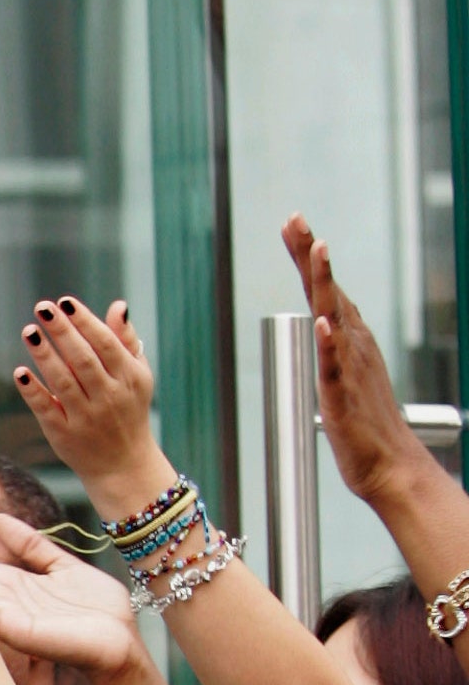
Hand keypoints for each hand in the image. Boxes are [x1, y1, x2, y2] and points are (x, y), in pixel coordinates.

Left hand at [14, 296, 176, 516]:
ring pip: (63, 382)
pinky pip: (46, 409)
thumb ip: (125, 340)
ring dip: (44, 356)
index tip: (65, 302)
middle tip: (43, 308)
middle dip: (63, 332)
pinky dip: (33, 390)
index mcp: (129, 378)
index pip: (105, 344)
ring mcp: (86, 417)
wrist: (124, 465)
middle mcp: (109, 396)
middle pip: (83, 359)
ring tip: (29, 331)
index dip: (85, 322)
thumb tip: (117, 305)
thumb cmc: (128, 409)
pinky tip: (20, 372)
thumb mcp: (137, 376)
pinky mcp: (64, 433)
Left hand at [282, 214, 430, 506]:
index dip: (309, 256)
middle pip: (330, 291)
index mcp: (350, 339)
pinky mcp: (343, 396)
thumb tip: (323, 323)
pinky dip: (332, 343)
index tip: (294, 223)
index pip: (326, 288)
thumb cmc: (366, 424)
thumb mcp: (344, 374)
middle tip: (296, 218)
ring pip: (336, 316)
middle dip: (312, 254)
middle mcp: (353, 345)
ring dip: (327, 283)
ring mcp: (350, 368)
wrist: (390, 465)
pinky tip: (325, 323)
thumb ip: (333, 347)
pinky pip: (336, 365)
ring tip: (318, 250)